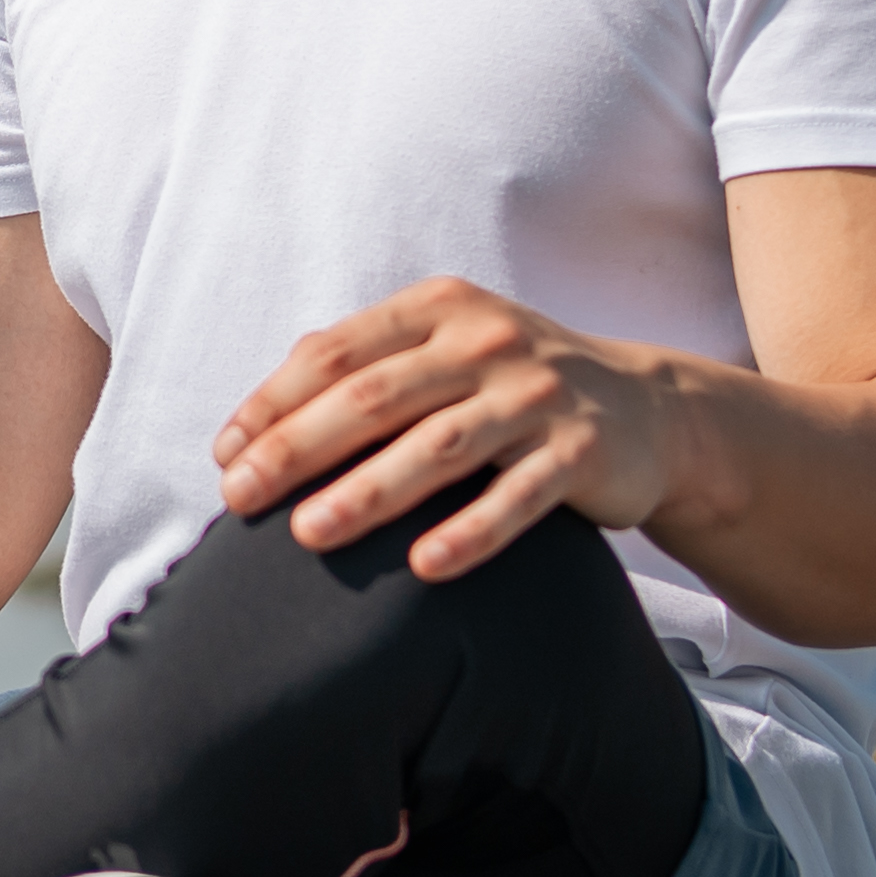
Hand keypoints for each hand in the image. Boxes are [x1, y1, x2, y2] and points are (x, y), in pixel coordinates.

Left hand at [211, 278, 700, 580]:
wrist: (650, 409)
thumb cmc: (512, 384)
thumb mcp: (445, 351)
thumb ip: (365, 367)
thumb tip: (258, 417)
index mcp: (440, 308)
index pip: (337, 351)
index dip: (273, 402)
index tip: (225, 455)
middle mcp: (487, 341)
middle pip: (374, 396)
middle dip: (298, 447)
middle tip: (240, 498)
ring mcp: (538, 394)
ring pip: (439, 446)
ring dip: (368, 492)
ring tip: (308, 535)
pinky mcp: (583, 452)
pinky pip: (519, 498)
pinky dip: (471, 532)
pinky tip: (424, 568)